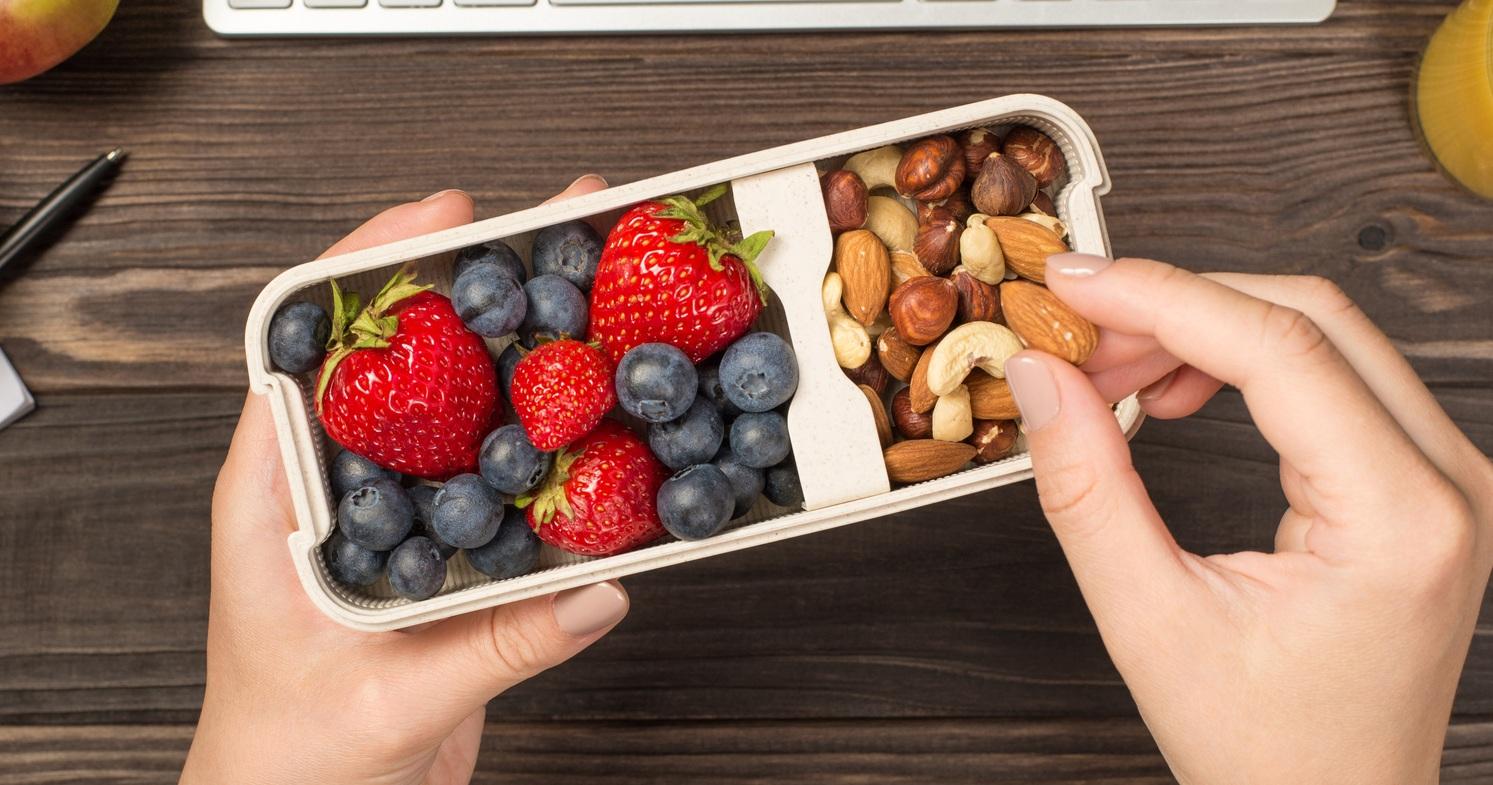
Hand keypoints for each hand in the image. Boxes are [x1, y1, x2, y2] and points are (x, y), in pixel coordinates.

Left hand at [182, 176, 622, 784]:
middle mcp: (331, 490)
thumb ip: (496, 648)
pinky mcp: (435, 546)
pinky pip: (493, 468)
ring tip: (583, 293)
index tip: (439, 219)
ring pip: (450, 402)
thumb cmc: (291, 760)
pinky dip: (543, 432)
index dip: (369, 269)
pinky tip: (594, 412)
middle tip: (545, 226)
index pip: (307, 350)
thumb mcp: (391, 702)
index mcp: (277, 500)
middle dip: (467, 283)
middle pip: (395, 354)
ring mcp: (387, 513)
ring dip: (513, 347)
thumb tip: (596, 590)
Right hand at [1005, 253, 1492, 784]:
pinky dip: (1243, 365)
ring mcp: (1446, 478)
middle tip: (1078, 334)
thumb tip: (1041, 378)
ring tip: (1113, 373)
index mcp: (1399, 518)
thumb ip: (1087, 489)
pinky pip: (1333, 376)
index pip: (1277, 347)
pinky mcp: (1420, 483)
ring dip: (1206, 331)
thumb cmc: (1266, 750)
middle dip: (1178, 306)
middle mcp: (1447, 482)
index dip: (1160, 297)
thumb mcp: (1151, 623)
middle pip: (1308, 316)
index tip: (1072, 283)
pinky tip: (1177, 395)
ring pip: (1321, 334)